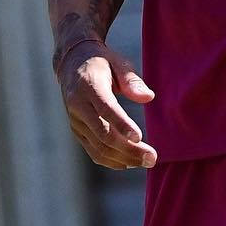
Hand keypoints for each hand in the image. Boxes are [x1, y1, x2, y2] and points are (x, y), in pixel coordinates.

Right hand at [56, 39, 156, 170]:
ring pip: (98, 147)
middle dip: (128, 149)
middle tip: (152, 158)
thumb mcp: (118, 62)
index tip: (139, 138)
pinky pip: (93, 151)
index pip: (105, 109)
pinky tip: (130, 163)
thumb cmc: (102, 63)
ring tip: (147, 162)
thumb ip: (132, 80)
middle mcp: (78, 106)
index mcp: (88, 86)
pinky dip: (111, 161)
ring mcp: (76, 121)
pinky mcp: (77, 131)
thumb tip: (148, 98)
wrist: (72, 64)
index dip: (121, 125)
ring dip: (124, 158)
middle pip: (103, 134)